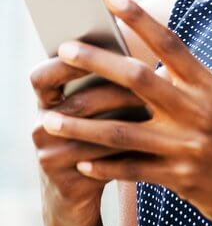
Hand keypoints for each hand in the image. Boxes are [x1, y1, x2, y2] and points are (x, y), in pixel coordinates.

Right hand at [29, 55, 145, 225]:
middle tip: (147, 76)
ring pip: (93, 132)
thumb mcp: (96, 101)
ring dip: (126, 117)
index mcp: (46, 100)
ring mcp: (50, 156)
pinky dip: (128, 146)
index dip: (66, 63)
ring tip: (155, 104)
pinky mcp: (66, 181)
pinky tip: (152, 137)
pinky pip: (102, 160)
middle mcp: (42, 126)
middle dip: (116, 89)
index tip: (95, 49)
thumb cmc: (98, 128)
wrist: (80, 185)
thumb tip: (146, 39)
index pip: (43, 76)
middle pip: (80, 102)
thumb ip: (109, 73)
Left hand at [41, 0, 211, 225]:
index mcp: (207, 84)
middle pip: (138, 79)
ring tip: (50, 119)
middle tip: (64, 49)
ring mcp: (188, 145)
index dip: (139, 17)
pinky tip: (81, 162)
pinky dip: (103, 166)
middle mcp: (197, 109)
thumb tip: (146, 59)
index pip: (168, 42)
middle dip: (97, 62)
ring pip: (122, 131)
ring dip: (81, 125)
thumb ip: (185, 81)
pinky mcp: (179, 177)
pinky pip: (131, 170)